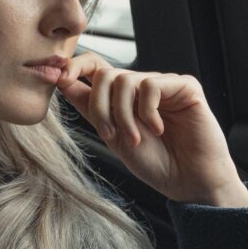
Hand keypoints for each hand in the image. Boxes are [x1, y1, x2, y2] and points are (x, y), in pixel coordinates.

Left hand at [55, 51, 247, 206]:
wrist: (189, 182)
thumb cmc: (156, 163)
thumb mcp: (113, 136)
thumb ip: (91, 108)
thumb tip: (62, 80)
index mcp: (123, 97)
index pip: (95, 67)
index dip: (74, 66)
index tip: (59, 77)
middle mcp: (142, 86)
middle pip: (105, 74)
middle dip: (100, 107)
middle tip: (112, 134)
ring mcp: (164, 84)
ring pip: (125, 80)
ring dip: (123, 115)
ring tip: (136, 138)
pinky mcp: (185, 86)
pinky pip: (151, 85)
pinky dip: (147, 112)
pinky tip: (158, 129)